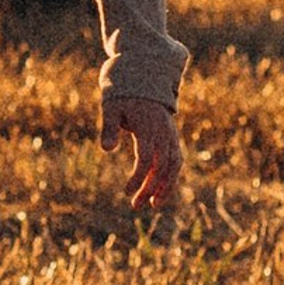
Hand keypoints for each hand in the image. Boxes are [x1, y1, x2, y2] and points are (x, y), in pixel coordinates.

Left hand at [101, 94, 183, 211]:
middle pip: (161, 166)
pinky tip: (161, 190)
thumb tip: (106, 149)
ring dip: (165, 186)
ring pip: (174, 165)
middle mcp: (164, 133)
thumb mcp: (111, 108)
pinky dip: (171, 176)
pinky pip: (177, 160)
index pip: (145, 158)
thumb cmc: (123, 96)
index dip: (138, 176)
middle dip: (150, 188)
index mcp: (148, 127)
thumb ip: (109, 128)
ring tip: (155, 204)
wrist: (143, 79)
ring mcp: (171, 135)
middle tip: (136, 205)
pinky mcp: (172, 138)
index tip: (127, 191)